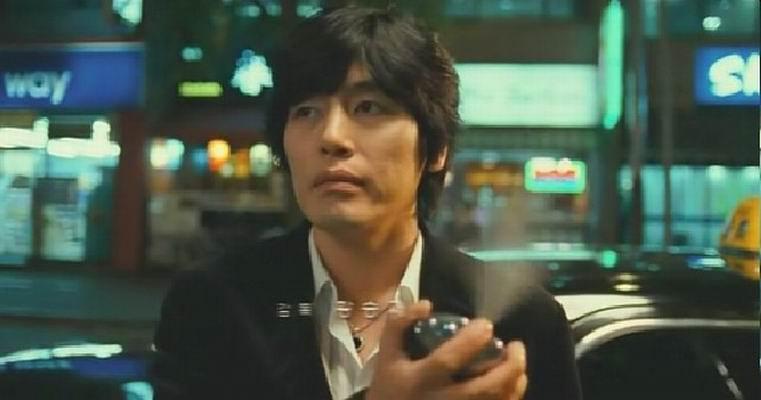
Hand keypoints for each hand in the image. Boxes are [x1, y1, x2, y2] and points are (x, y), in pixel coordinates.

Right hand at [366, 300, 527, 399]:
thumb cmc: (389, 389)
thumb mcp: (386, 355)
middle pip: (486, 387)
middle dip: (509, 366)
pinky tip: (514, 383)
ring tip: (518, 361)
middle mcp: (444, 399)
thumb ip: (400, 325)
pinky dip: (511, 397)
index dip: (471, 341)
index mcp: (422, 379)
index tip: (486, 324)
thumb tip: (427, 303)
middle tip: (516, 345)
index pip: (449, 360)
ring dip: (515, 382)